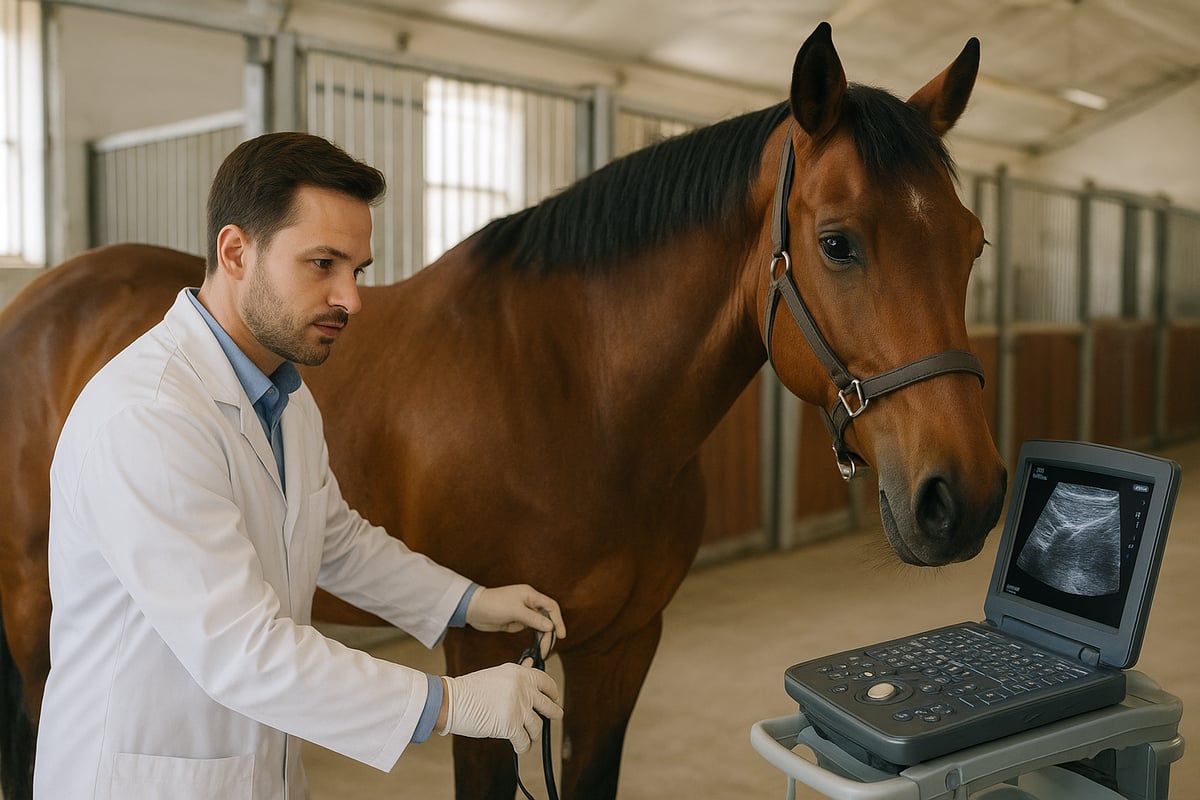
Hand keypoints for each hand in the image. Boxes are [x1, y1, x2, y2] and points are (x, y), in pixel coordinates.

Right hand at [439, 664, 562, 751]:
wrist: (452, 701)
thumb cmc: (469, 691)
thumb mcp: (496, 676)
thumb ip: (515, 682)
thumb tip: (530, 692)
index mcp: (519, 673)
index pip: (545, 682)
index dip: (553, 692)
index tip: (554, 698)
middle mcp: (522, 689)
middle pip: (548, 705)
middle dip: (554, 713)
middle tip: (556, 715)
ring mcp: (518, 707)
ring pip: (538, 726)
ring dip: (535, 734)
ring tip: (530, 736)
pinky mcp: (511, 726)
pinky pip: (524, 741)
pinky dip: (523, 746)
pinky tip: (521, 747)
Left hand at [465, 584, 566, 642]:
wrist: (473, 609)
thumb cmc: (493, 604)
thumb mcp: (515, 611)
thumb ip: (533, 619)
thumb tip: (550, 627)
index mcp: (530, 595)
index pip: (551, 606)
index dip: (558, 620)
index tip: (561, 635)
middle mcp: (529, 602)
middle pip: (546, 618)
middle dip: (549, 633)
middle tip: (547, 648)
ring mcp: (523, 612)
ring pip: (539, 625)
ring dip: (542, 637)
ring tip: (542, 651)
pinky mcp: (516, 621)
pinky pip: (530, 630)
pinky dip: (534, 638)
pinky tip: (535, 647)